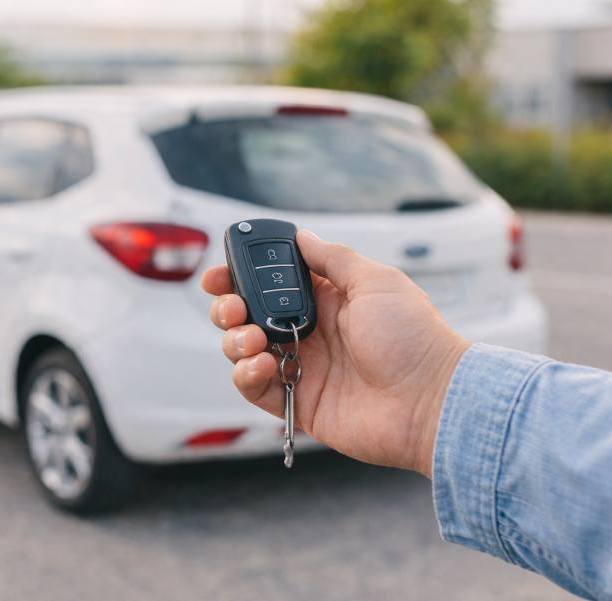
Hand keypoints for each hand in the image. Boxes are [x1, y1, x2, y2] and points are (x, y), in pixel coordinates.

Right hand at [201, 231, 470, 477]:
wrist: (432, 401)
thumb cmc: (413, 337)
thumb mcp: (375, 281)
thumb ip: (332, 259)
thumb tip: (300, 236)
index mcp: (326, 300)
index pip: (270, 284)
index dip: (240, 278)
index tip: (218, 275)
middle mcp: (309, 332)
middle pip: (248, 316)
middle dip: (228, 308)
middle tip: (232, 308)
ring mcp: (302, 368)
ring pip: (243, 351)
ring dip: (235, 341)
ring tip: (254, 339)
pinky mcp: (298, 402)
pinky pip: (254, 389)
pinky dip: (245, 376)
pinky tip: (259, 365)